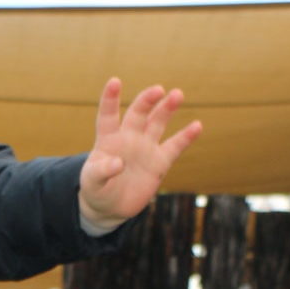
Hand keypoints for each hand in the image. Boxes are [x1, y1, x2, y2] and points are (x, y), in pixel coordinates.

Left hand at [78, 78, 203, 225]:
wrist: (111, 207)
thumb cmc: (96, 189)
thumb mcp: (92, 182)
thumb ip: (102, 171)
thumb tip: (118, 163)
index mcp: (108, 140)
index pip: (108, 115)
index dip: (110, 99)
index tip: (115, 81)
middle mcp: (129, 138)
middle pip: (139, 113)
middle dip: (148, 100)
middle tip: (158, 90)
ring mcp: (146, 148)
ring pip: (158, 123)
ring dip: (167, 109)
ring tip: (177, 95)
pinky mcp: (160, 162)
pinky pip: (175, 146)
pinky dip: (186, 137)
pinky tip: (197, 126)